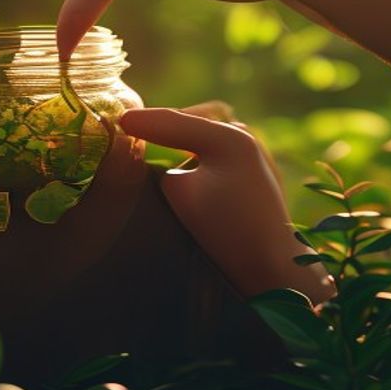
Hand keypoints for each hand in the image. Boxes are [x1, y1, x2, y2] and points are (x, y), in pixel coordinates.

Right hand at [120, 102, 335, 304]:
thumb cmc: (228, 229)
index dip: (141, 121)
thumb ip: (162, 167)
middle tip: (135, 130)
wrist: (274, 269)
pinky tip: (186, 166)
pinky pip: (219, 153)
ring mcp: (256, 156)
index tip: (116, 121)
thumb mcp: (180, 191)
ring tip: (158, 145)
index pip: (173, 120)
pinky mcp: (258, 177)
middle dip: (164, 124)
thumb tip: (163, 164)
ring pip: (207, 136)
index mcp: (228, 136)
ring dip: (183, 139)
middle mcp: (246, 138)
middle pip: (193, 120)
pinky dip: (198, 154)